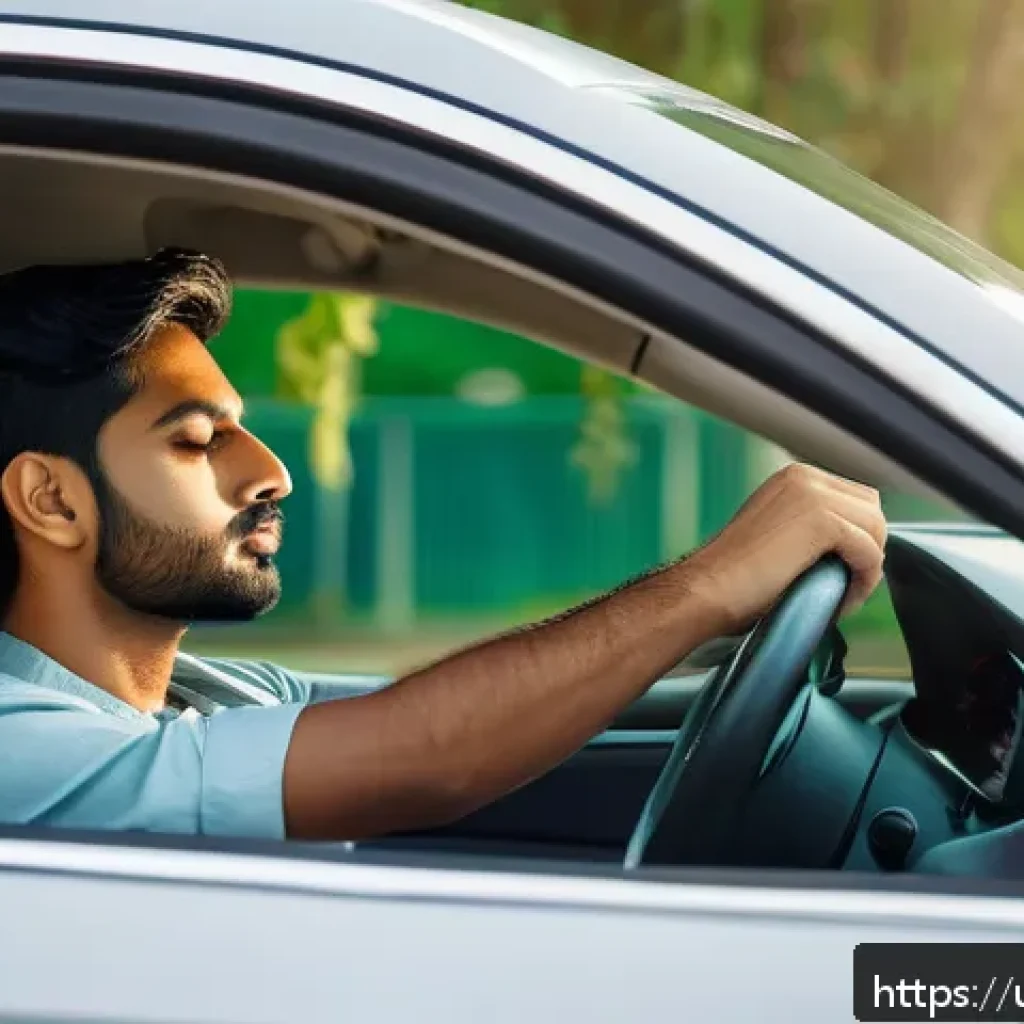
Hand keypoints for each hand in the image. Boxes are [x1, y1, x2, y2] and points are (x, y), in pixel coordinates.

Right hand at [682, 463, 886, 634]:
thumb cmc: (734, 579)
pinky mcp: (821, 520)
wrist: (707, 590)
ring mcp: (813, 494)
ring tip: (842, 595)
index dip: (858, 539)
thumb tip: (853, 550)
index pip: (855, 500)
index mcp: (793, 478)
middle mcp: (804, 477)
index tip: (842, 573)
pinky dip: (864, 578)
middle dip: (868, 548)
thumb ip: (810, 531)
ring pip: (875, 528)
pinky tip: (842, 598)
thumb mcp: (779, 539)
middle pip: (871, 509)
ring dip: (868, 566)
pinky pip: (870, 551)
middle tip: (846, 585)